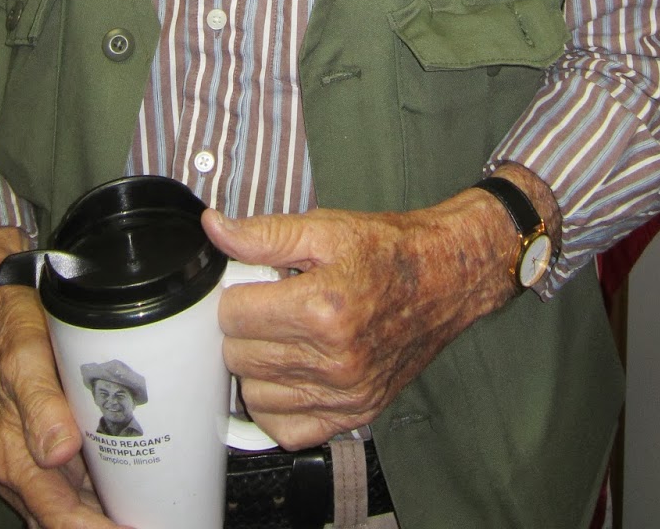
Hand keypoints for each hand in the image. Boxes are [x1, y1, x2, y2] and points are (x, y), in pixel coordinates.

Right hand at [0, 227, 116, 528]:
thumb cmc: (11, 329)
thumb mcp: (23, 358)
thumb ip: (39, 404)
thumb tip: (58, 451)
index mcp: (12, 455)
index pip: (58, 515)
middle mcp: (18, 465)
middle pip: (62, 520)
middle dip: (101, 528)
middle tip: (149, 523)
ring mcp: (30, 457)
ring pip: (65, 507)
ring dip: (98, 518)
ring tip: (144, 517)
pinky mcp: (40, 444)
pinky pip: (67, 485)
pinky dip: (92, 499)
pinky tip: (125, 495)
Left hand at [201, 175, 543, 450]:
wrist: (445, 278)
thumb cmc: (388, 251)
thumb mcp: (325, 229)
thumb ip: (264, 234)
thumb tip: (214, 229)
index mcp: (323, 307)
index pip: (234, 315)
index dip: (235, 293)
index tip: (253, 284)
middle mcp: (335, 358)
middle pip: (239, 357)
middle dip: (244, 327)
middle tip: (268, 306)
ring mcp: (346, 392)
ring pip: (256, 396)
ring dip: (258, 367)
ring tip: (281, 337)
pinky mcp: (356, 414)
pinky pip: (287, 431)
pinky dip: (278, 407)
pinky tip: (290, 374)